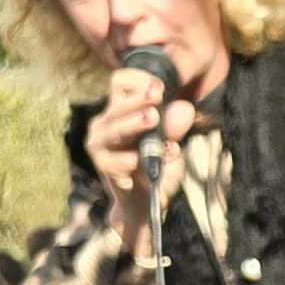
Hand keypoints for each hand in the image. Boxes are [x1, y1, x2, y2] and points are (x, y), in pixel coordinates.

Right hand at [83, 65, 195, 202]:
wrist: (144, 203)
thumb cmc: (155, 168)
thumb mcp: (169, 144)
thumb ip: (173, 127)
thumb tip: (185, 108)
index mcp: (118, 111)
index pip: (120, 83)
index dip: (138, 80)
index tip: (160, 86)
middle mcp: (104, 124)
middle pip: (118, 105)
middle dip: (139, 99)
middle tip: (157, 94)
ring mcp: (99, 144)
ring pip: (115, 129)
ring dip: (135, 123)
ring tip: (154, 118)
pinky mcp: (104, 166)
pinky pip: (123, 160)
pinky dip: (143, 159)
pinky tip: (165, 156)